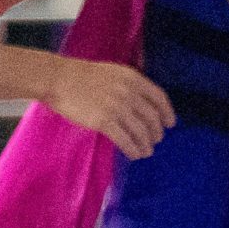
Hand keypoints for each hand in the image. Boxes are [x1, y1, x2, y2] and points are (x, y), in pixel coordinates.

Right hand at [44, 57, 174, 159]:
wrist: (58, 78)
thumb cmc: (82, 76)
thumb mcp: (114, 73)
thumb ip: (130, 85)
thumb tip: (143, 103)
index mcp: (133, 79)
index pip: (160, 98)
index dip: (167, 113)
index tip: (170, 123)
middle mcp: (129, 93)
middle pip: (152, 118)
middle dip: (156, 132)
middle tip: (156, 140)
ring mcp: (117, 108)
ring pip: (140, 131)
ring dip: (146, 144)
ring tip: (146, 151)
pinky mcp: (103, 121)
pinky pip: (125, 140)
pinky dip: (132, 149)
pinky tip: (134, 154)